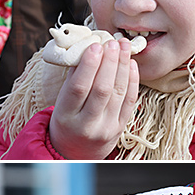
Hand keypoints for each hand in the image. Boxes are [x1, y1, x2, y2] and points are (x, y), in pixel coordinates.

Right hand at [49, 38, 138, 159]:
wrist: (76, 152)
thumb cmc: (67, 120)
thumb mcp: (62, 101)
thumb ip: (74, 76)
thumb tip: (88, 47)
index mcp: (66, 115)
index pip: (78, 87)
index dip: (89, 65)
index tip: (95, 45)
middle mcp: (87, 124)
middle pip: (102, 89)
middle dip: (109, 62)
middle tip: (113, 42)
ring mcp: (106, 128)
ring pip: (118, 93)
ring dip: (122, 66)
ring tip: (123, 46)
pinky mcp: (120, 128)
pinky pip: (130, 101)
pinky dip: (132, 80)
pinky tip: (131, 63)